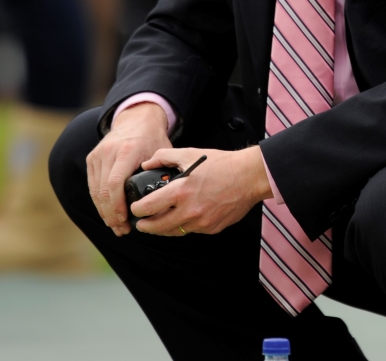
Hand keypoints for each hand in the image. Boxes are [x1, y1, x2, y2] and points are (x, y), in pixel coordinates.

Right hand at [87, 102, 171, 235]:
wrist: (136, 119)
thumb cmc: (152, 138)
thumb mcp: (161, 151)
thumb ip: (160, 171)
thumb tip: (162, 198)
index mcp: (127, 150)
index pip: (115, 183)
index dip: (118, 206)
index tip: (125, 220)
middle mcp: (109, 152)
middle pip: (104, 191)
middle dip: (111, 214)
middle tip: (121, 229)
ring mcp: (97, 155)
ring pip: (95, 191)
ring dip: (104, 211)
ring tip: (116, 226)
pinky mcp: (92, 159)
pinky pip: (93, 185)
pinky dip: (99, 202)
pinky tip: (108, 213)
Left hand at [131, 146, 272, 236]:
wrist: (249, 177)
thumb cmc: (221, 164)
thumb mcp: (190, 154)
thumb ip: (164, 157)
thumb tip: (147, 164)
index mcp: (180, 191)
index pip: (147, 208)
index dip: (136, 209)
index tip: (135, 208)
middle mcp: (189, 210)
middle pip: (156, 227)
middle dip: (144, 226)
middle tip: (141, 222)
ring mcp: (201, 222)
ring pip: (173, 232)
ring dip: (162, 229)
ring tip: (158, 222)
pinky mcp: (211, 228)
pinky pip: (191, 231)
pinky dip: (184, 225)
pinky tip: (183, 217)